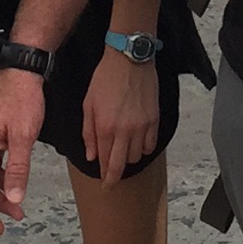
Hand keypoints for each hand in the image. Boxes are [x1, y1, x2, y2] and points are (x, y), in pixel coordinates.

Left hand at [81, 44, 158, 176]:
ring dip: (128, 159)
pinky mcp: (154, 120)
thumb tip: (91, 156)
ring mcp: (142, 126)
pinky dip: (143, 149)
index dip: (105, 176)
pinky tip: (137, 144)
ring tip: (123, 154)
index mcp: (105, 127)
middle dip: (115, 177)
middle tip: (112, 183)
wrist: (129, 59)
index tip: (105, 184)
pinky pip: (151, 145)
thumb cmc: (104, 79)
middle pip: (121, 165)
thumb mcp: (88, 104)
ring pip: (136, 156)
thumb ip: (88, 133)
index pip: (105, 161)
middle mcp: (124, 131)